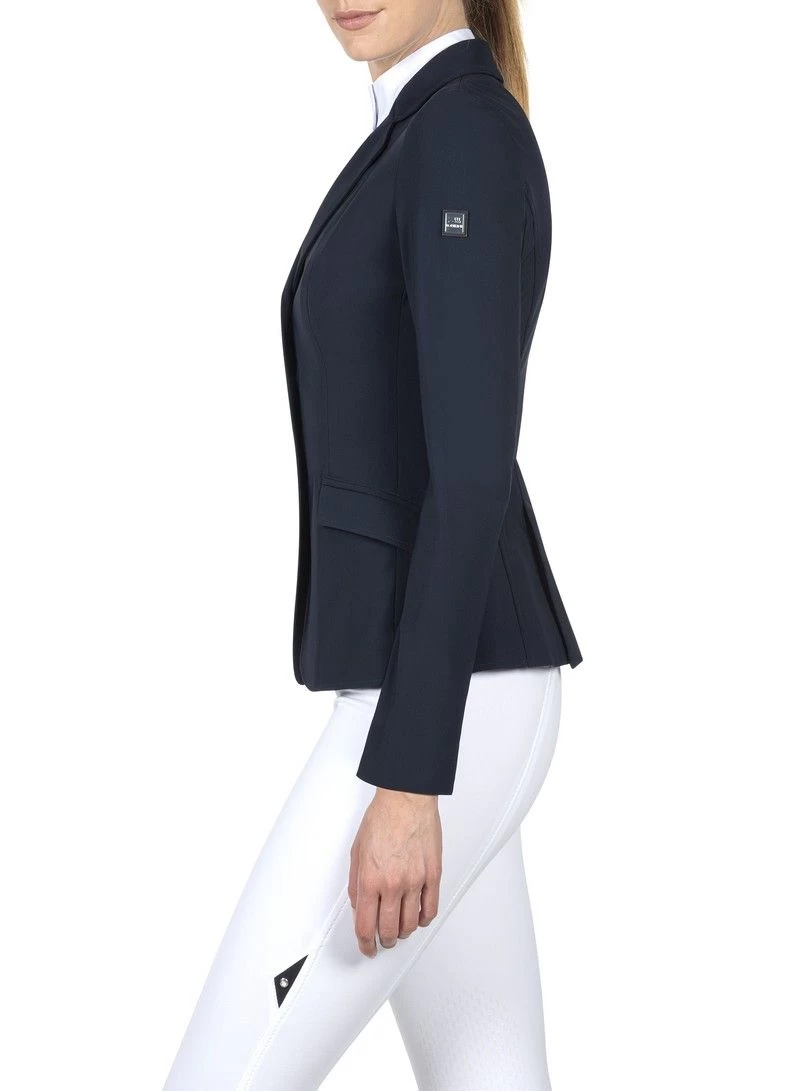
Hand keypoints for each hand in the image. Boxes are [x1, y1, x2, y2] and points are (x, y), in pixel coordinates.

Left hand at [348, 787, 441, 957]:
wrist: (406, 799)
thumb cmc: (382, 818)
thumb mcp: (357, 851)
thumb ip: (356, 883)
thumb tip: (359, 906)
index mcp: (370, 879)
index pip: (366, 926)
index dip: (365, 944)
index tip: (367, 948)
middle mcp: (392, 884)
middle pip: (389, 931)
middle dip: (384, 941)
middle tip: (382, 941)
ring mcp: (415, 881)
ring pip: (410, 924)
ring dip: (403, 933)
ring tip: (399, 930)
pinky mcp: (433, 875)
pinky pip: (430, 909)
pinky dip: (423, 920)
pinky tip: (418, 917)